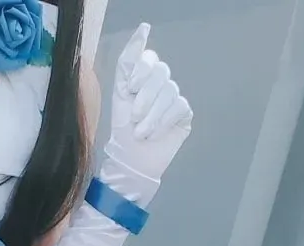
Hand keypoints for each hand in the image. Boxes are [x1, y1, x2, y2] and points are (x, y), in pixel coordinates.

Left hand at [107, 23, 192, 183]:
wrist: (132, 160)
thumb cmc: (122, 129)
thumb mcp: (119, 92)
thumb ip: (128, 60)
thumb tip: (144, 28)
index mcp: (143, 76)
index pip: (148, 58)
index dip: (140, 71)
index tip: (130, 88)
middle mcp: (159, 84)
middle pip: (161, 72)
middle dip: (145, 96)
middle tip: (134, 116)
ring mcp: (173, 98)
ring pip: (170, 91)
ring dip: (152, 114)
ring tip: (141, 132)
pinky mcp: (183, 114)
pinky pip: (178, 107)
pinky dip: (163, 121)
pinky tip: (154, 134)